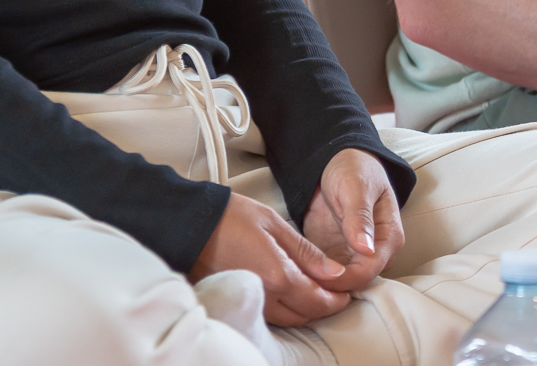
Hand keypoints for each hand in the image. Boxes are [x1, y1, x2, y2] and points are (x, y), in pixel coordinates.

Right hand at [193, 191, 352, 326]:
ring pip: (289, 319)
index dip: (337, 299)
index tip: (347, 291)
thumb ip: (306, 252)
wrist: (189, 226)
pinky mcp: (238, 301)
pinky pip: (271, 315)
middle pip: (305, 314)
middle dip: (325, 307)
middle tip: (337, 294)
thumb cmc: (231, 218)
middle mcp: (266, 296)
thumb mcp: (275, 224)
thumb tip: (334, 272)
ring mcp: (251, 301)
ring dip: (307, 310)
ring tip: (317, 294)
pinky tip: (291, 296)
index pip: (318, 300)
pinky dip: (287, 310)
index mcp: (279, 276)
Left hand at [301, 148, 404, 291]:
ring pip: (340, 284)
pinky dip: (311, 275)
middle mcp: (376, 253)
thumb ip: (360, 217)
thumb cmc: (353, 169)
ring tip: (292, 278)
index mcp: (389, 237)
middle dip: (330, 286)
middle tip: (298, 281)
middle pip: (356, 283)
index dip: (345, 279)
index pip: (369, 270)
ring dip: (319, 283)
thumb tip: (367, 249)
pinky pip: (325, 274)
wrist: (337, 161)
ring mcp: (355, 256)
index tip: (318, 278)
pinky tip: (293, 271)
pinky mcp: (336, 255)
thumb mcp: (356, 187)